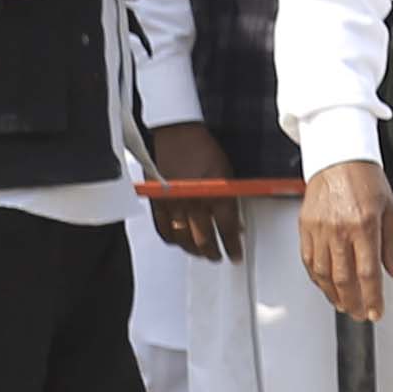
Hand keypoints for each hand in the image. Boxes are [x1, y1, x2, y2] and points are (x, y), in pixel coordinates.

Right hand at [141, 119, 241, 262]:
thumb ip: (231, 201)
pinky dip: (172, 239)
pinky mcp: (157, 201)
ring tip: (200, 253)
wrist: (178, 134)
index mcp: (216, 196)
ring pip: (183, 238)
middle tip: (218, 257)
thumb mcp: (227, 175)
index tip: (236, 255)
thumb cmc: (204, 150)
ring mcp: (174, 203)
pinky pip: (163, 228)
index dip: (232, 247)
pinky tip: (179, 241)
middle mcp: (195, 202)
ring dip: (193, 249)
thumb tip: (235, 224)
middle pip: (204, 239)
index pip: (227, 231)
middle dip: (213, 252)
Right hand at [297, 159, 392, 320]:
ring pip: (323, 273)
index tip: (376, 312)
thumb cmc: (366, 180)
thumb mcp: (390, 210)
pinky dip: (317, 278)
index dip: (372, 298)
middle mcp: (338, 230)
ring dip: (334, 295)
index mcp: (363, 226)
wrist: (337, 158)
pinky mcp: (305, 227)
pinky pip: (308, 260)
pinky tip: (326, 287)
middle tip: (360, 315)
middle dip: (353, 302)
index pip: (368, 273)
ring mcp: (318, 229)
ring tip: (345, 305)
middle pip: (344, 279)